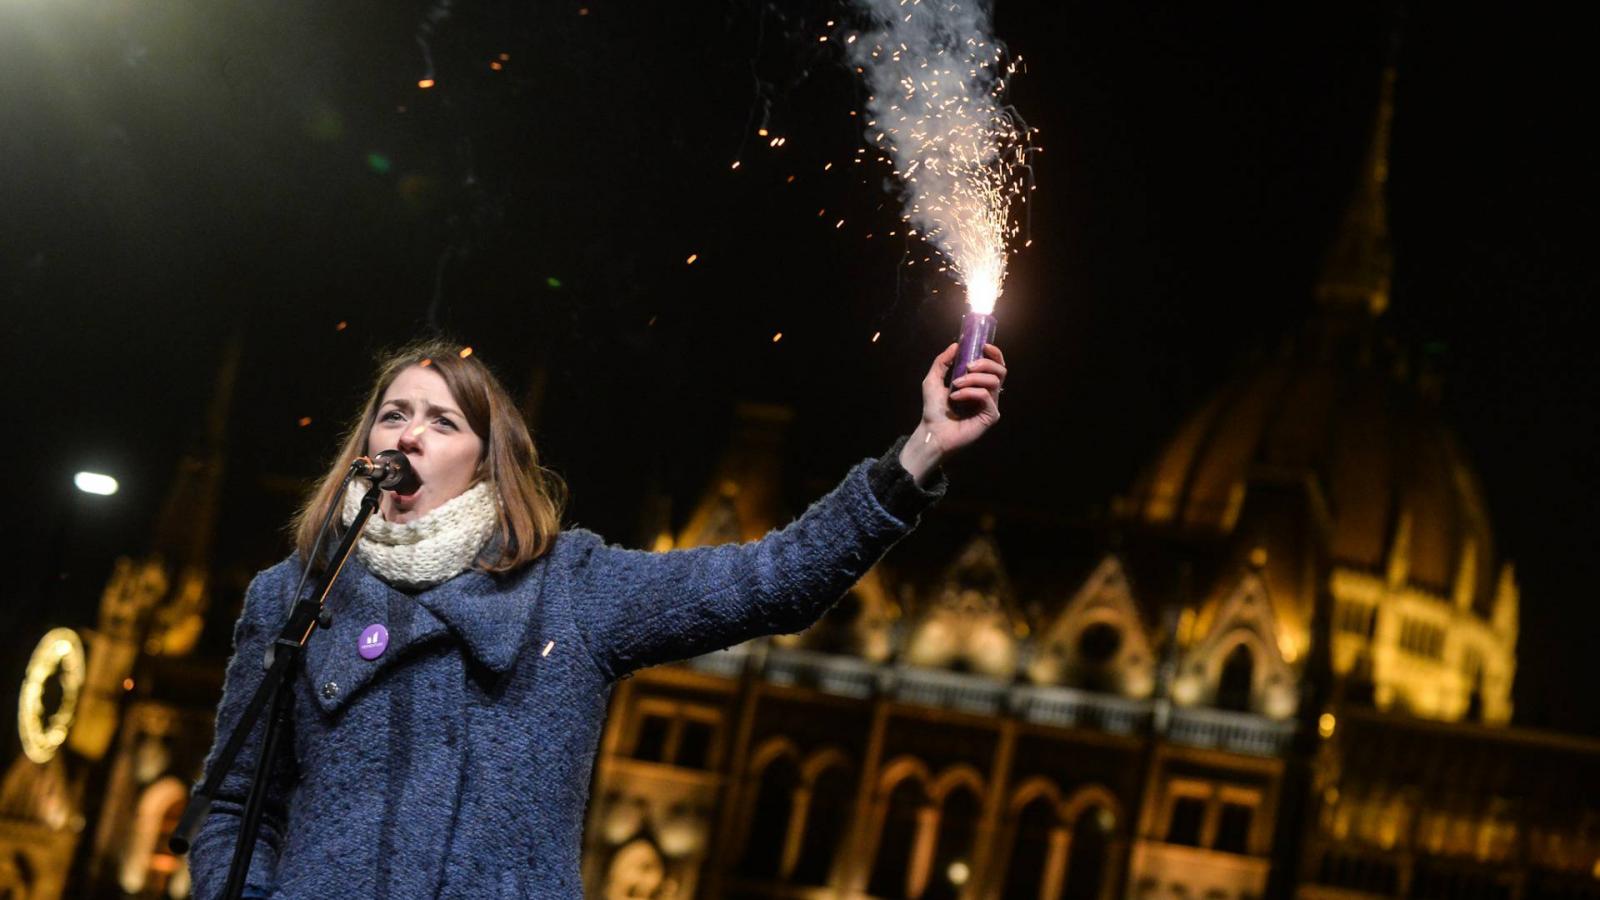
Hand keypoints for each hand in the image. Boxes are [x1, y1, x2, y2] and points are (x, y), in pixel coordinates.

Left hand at [898, 342, 1006, 483]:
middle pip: (1000, 370)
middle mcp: (988, 393)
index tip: (983, 346)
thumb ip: (942, 361)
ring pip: (993, 381)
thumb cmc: (934, 409)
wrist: (932, 431)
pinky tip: (956, 397)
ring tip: (955, 385)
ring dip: (972, 379)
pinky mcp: (990, 416)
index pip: (996, 365)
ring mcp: (991, 405)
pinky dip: (970, 392)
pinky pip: (986, 396)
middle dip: (984, 363)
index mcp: (979, 384)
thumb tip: (955, 345)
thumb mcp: (933, 380)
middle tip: (968, 367)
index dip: (995, 353)